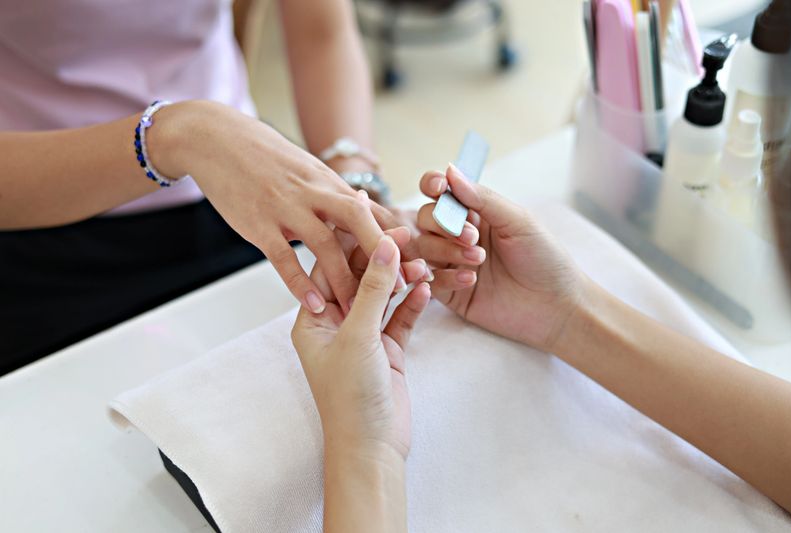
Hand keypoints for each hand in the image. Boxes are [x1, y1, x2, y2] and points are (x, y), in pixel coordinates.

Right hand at [149, 100, 391, 314]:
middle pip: (359, 223)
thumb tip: (364, 212)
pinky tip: (313, 305)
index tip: (417, 263)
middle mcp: (313, 192)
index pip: (372, 211)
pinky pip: (283, 257)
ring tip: (356, 312)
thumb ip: (332, 193)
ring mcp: (286, 207)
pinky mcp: (258, 223)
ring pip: (324, 245)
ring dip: (343, 280)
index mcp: (329, 181)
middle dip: (382, 256)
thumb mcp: (306, 167)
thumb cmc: (264, 156)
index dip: (396, 238)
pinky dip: (299, 283)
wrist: (215, 138)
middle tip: (400, 289)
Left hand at [291, 233, 430, 458]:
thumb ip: (374, 289)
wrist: (371, 447)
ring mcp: (363, 337)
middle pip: (358, 278)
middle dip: (380, 256)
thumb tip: (385, 245)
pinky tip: (427, 288)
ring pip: (383, 296)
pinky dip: (413, 303)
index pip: (328, 267)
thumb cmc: (350, 397)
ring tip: (422, 262)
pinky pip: (400, 317)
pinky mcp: (387, 350)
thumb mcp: (358, 336)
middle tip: (405, 231)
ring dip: (401, 279)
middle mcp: (335, 324)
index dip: (347, 239)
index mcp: (313, 319)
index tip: (364, 210)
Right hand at [415, 164, 584, 351]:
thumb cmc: (545, 259)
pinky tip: (470, 280)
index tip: (439, 188)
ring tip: (479, 260)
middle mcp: (459, 236)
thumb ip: (483, 198)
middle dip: (444, 224)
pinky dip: (445, 277)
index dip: (433, 185)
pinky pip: (430, 280)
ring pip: (424, 248)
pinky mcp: (451, 293)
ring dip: (446, 249)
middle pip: (426, 219)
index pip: (441, 192)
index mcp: (476, 213)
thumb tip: (450, 170)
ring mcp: (453, 264)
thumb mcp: (518, 221)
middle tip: (473, 238)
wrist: (557, 305)